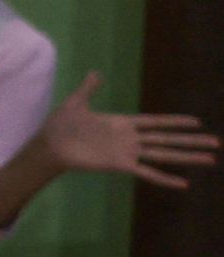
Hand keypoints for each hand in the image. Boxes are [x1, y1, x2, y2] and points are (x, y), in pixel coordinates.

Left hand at [40, 73, 218, 188]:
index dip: (175, 122)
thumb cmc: (62, 125)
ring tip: (210, 159)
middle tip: (216, 143)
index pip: (155, 121)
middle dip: (192, 140)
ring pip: (164, 154)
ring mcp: (128, 152)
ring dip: (187, 157)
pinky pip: (148, 173)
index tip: (196, 122)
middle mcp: (130, 139)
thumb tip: (96, 72)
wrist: (50, 145)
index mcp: (123, 123)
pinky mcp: (121, 165)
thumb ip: (89, 89)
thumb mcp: (77, 103)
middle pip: (167, 138)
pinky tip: (184, 183)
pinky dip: (165, 178)